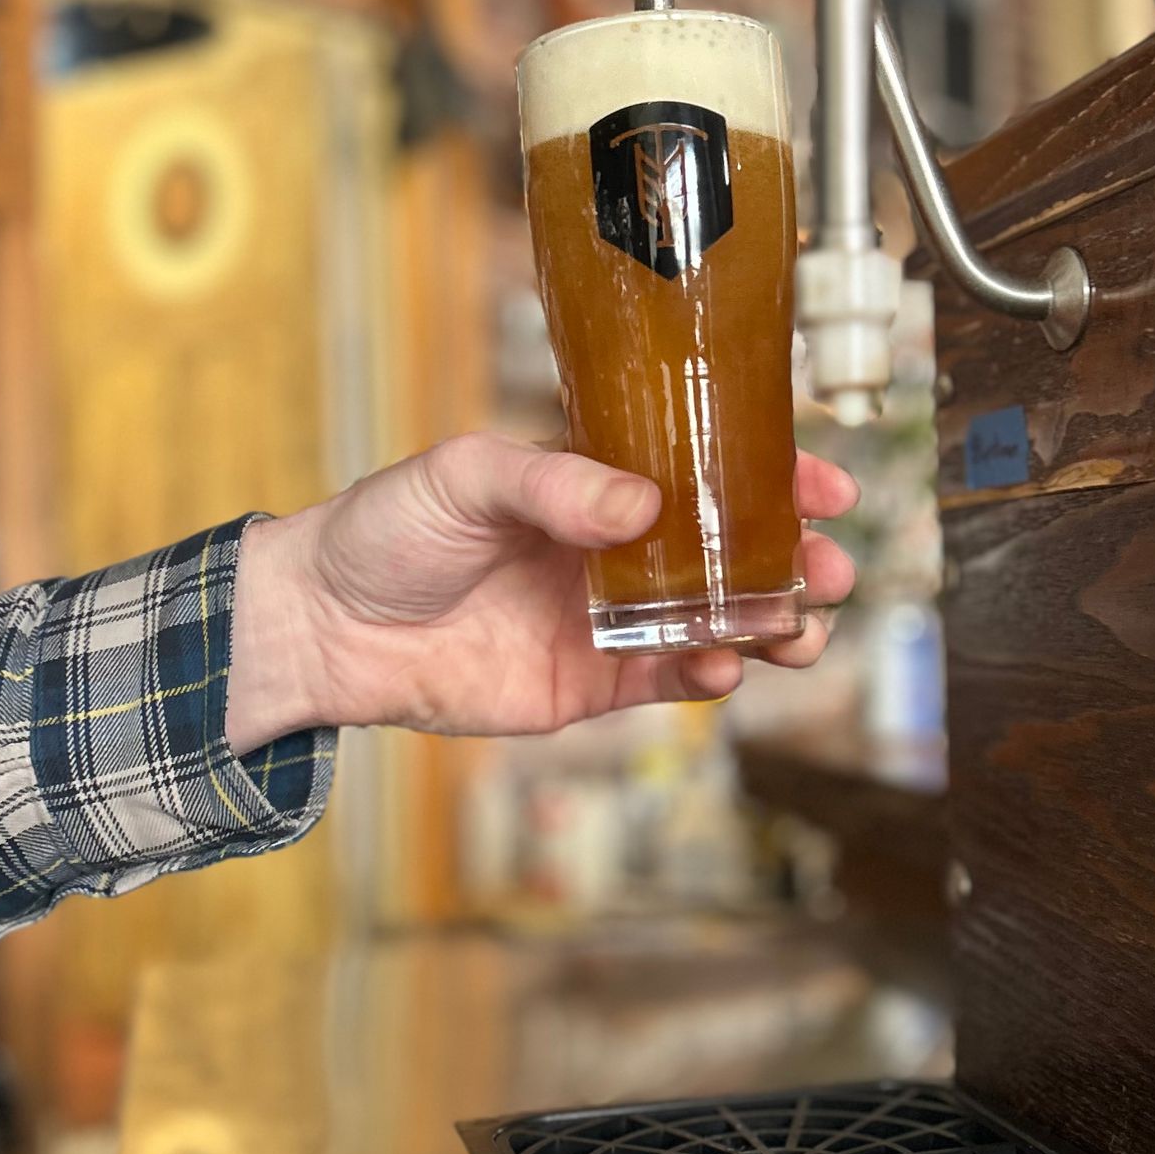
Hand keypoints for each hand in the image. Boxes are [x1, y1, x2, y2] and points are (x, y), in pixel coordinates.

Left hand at [224, 433, 857, 752]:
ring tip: (797, 625)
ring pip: (718, 621)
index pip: (705, 471)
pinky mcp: (591, 682)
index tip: (827, 485)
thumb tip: (637, 504)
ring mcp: (611, 618)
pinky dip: (707, 676)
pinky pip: (668, 680)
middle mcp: (620, 550)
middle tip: (830, 567)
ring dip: (769, 622)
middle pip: (733, 552)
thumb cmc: (386, 530)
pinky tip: (726, 666)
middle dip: (794, 560)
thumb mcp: (464, 476)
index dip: (775, 476)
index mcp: (599, 484)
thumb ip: (552, 486)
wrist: (324, 626)